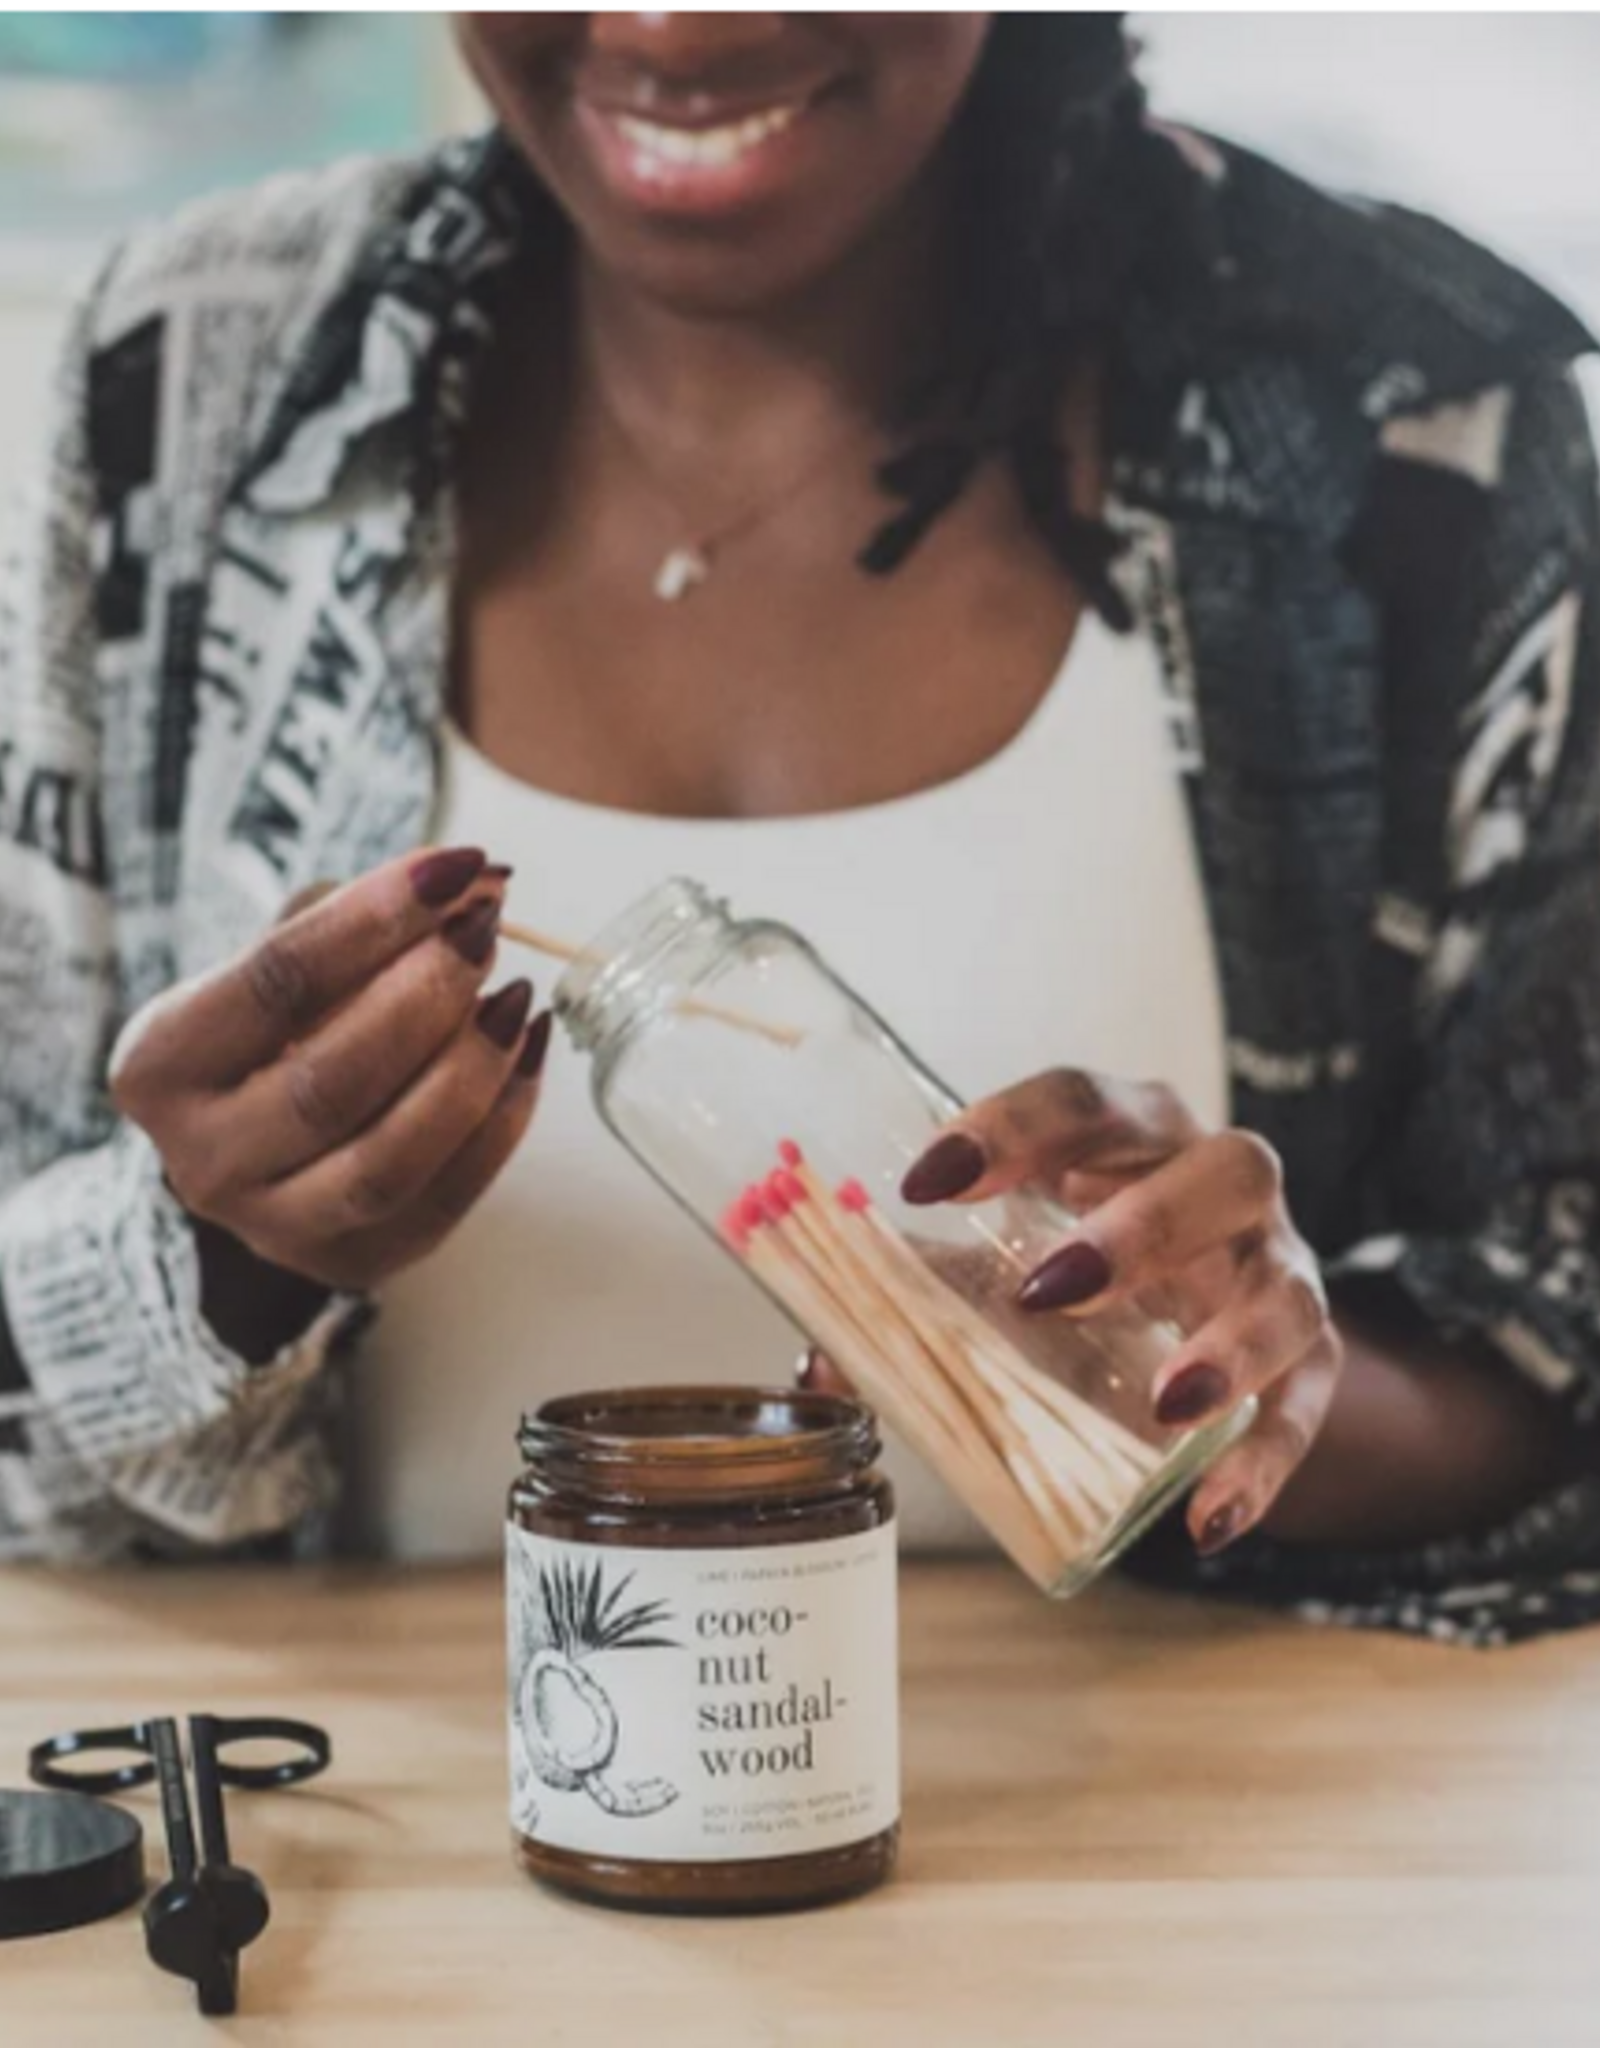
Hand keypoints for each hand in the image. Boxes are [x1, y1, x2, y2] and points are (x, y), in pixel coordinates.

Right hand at [110, 847, 549, 1297]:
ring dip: (469, 1070)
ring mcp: (276, 1227)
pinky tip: (528, 1054)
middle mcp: (204, 1161)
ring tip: (515, 999)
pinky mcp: (353, 1262)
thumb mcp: (281, 961)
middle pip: (330, 1084)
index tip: (456, 869)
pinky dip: (502, 1123)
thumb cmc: (272, 1031)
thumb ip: (362, 915)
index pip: (276, 985)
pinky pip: (444, 1200)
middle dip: (427, 998)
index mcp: (161, 1066)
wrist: (252, 1147)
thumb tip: (484, 881)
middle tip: (487, 934)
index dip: (375, 921)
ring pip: (387, 1160)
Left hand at [891, 1069, 1341, 1556]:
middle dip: (1139, 1226)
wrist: (1208, 1318)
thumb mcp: (1007, 1262)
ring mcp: (1278, 1268)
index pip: (1081, 1100)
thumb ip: (924, 1294)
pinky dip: (1266, 1458)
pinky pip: (1308, 1403)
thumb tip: (819, 1358)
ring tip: (1167, 1403)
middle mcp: (1220, 1183)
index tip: (926, 1182)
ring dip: (1231, 1340)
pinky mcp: (1312, 1357)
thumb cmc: (1089, 1265)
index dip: (1008, 1128)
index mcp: (1131, 1134)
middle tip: (1047, 1290)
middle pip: (1217, 1168)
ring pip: (1288, 1283)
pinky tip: (1211, 1515)